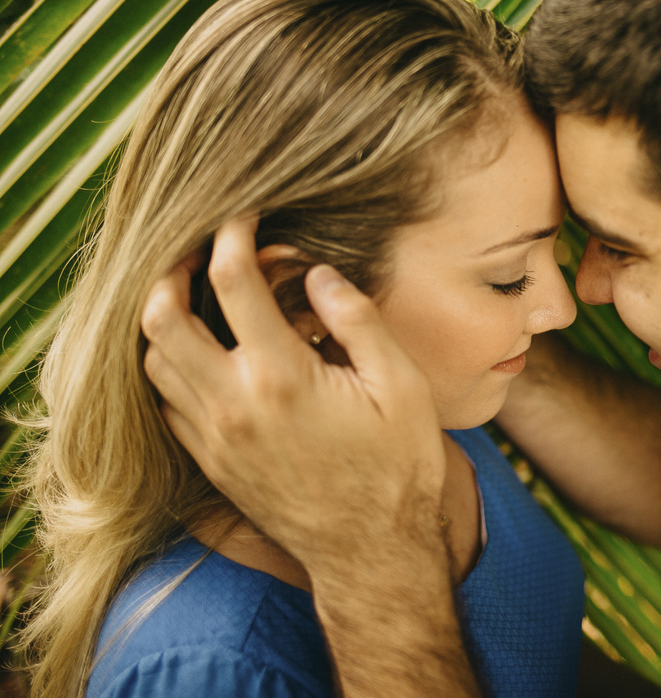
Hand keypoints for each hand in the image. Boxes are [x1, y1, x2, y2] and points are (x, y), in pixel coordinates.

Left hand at [141, 216, 445, 579]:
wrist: (373, 551)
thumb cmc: (398, 466)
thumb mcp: (400, 384)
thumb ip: (356, 319)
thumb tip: (315, 274)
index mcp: (281, 375)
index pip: (231, 281)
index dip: (232, 234)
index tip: (244, 215)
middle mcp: (232, 404)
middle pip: (160, 318)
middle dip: (170, 270)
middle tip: (196, 249)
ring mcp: (214, 438)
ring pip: (153, 363)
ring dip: (162, 320)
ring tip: (193, 296)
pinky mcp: (212, 464)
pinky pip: (166, 404)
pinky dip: (170, 368)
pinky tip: (201, 355)